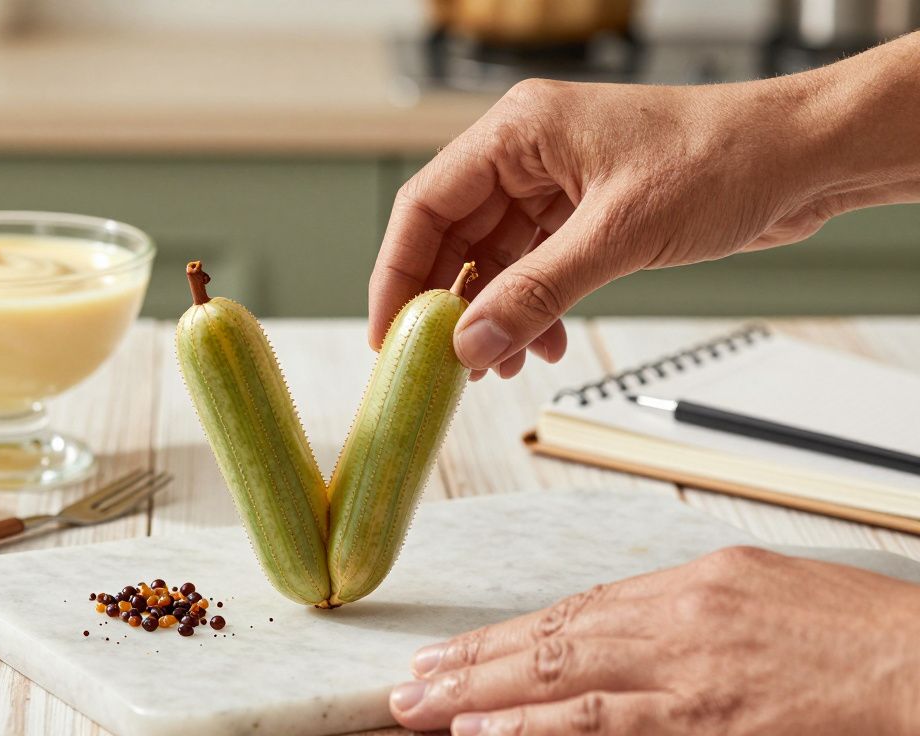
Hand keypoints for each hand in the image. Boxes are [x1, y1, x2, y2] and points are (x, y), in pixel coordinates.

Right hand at [369, 33, 919, 377]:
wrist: (806, 158)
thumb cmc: (724, 159)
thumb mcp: (619, 234)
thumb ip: (537, 293)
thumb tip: (470, 344)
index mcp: (520, 131)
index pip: (427, 204)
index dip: (398, 272)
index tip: (388, 333)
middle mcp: (530, 153)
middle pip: (454, 235)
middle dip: (448, 303)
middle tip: (438, 363)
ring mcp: (558, 183)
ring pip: (496, 258)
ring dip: (494, 315)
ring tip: (500, 365)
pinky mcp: (588, 212)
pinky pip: (536, 267)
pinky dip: (534, 308)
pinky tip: (547, 343)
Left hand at [389, 546, 919, 734]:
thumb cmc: (857, 634)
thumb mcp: (759, 592)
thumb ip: (683, 610)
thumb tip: (616, 628)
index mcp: (692, 582)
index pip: (573, 611)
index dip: (506, 635)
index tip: (455, 652)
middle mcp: (678, 619)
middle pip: (550, 639)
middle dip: (472, 664)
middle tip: (410, 684)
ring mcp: (689, 672)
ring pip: (560, 678)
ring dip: (482, 696)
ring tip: (424, 707)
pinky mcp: (709, 720)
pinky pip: (606, 724)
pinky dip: (539, 729)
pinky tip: (488, 733)